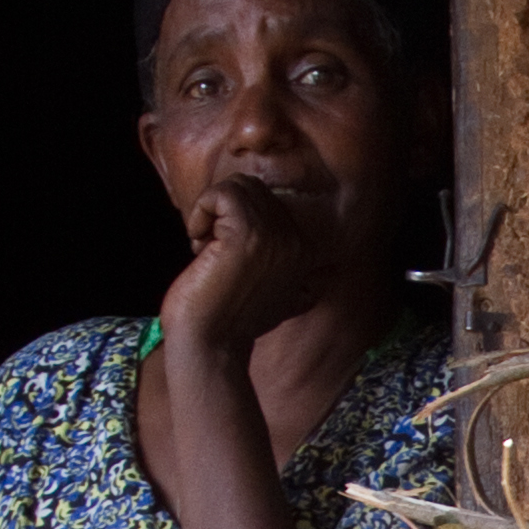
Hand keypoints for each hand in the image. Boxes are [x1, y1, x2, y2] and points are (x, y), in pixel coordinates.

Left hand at [157, 173, 337, 359]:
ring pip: (238, 185)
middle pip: (253, 187)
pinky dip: (201, 210)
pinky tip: (200, 245)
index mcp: (307, 250)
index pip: (269, 200)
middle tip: (214, 252)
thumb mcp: (280, 296)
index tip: (228, 259)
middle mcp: (298, 239)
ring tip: (208, 248)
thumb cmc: (231, 321)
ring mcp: (275, 235)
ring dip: (211, 212)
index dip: (239, 220)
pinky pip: (222, 192)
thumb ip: (300, 276)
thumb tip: (328, 269)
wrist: (211, 344)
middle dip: (224, 213)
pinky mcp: (248, 233)